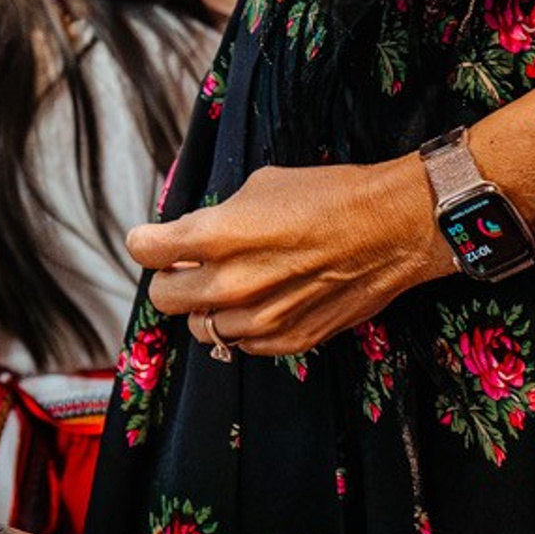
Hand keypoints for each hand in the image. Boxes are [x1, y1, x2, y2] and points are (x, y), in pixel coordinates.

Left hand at [131, 159, 449, 356]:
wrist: (389, 229)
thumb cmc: (324, 196)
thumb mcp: (257, 188)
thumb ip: (216, 219)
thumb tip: (191, 236)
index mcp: (216, 236)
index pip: (146, 251)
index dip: (145, 243)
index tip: (152, 240)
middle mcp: (232, 283)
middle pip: (164, 297)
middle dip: (169, 278)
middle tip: (186, 264)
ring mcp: (261, 319)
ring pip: (201, 327)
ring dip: (205, 306)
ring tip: (227, 283)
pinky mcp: (290, 341)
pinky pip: (241, 345)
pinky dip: (239, 327)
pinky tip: (258, 302)